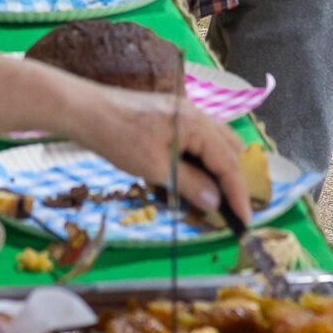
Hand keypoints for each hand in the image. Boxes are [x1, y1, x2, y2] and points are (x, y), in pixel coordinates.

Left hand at [61, 84, 255, 227]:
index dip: (238, 194)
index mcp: (196, 124)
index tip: (245, 220)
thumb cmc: (118, 138)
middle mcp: (196, 114)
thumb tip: (216, 202)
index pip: (229, 163)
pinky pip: (200, 138)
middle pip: (230, 150)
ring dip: (218, 169)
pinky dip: (202, 158)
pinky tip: (191, 175)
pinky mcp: (172, 116)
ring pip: (217, 143)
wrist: (88, 112)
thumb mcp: (155, 167)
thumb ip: (189, 184)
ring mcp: (184, 112)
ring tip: (211, 195)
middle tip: (228, 210)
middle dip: (232, 180)